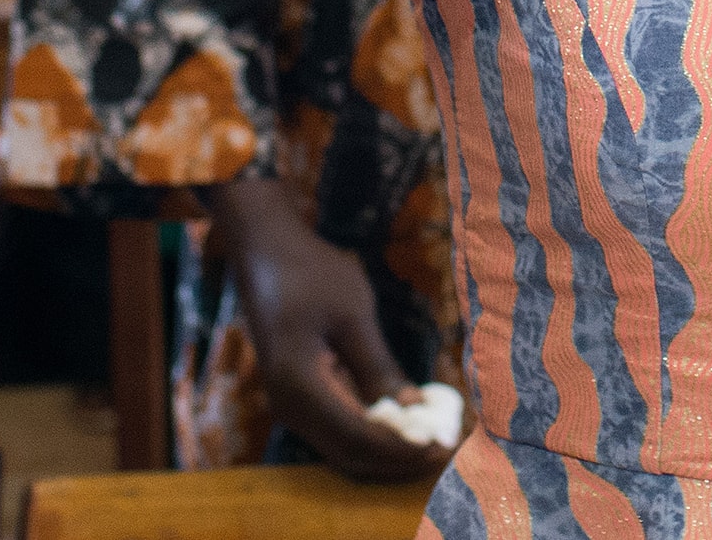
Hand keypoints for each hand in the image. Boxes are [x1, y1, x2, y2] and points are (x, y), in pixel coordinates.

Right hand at [207, 179, 452, 482]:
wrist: (265, 252)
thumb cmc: (311, 273)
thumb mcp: (352, 314)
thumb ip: (378, 367)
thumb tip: (413, 412)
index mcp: (300, 385)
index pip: (358, 438)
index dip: (402, 449)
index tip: (444, 447)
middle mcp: (290, 407)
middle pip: (350, 455)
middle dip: (399, 460)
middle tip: (446, 450)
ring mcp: (290, 406)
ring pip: (344, 450)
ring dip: (387, 453)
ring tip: (432, 439)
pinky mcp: (297, 399)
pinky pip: (337, 433)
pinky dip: (372, 437)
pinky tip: (404, 423)